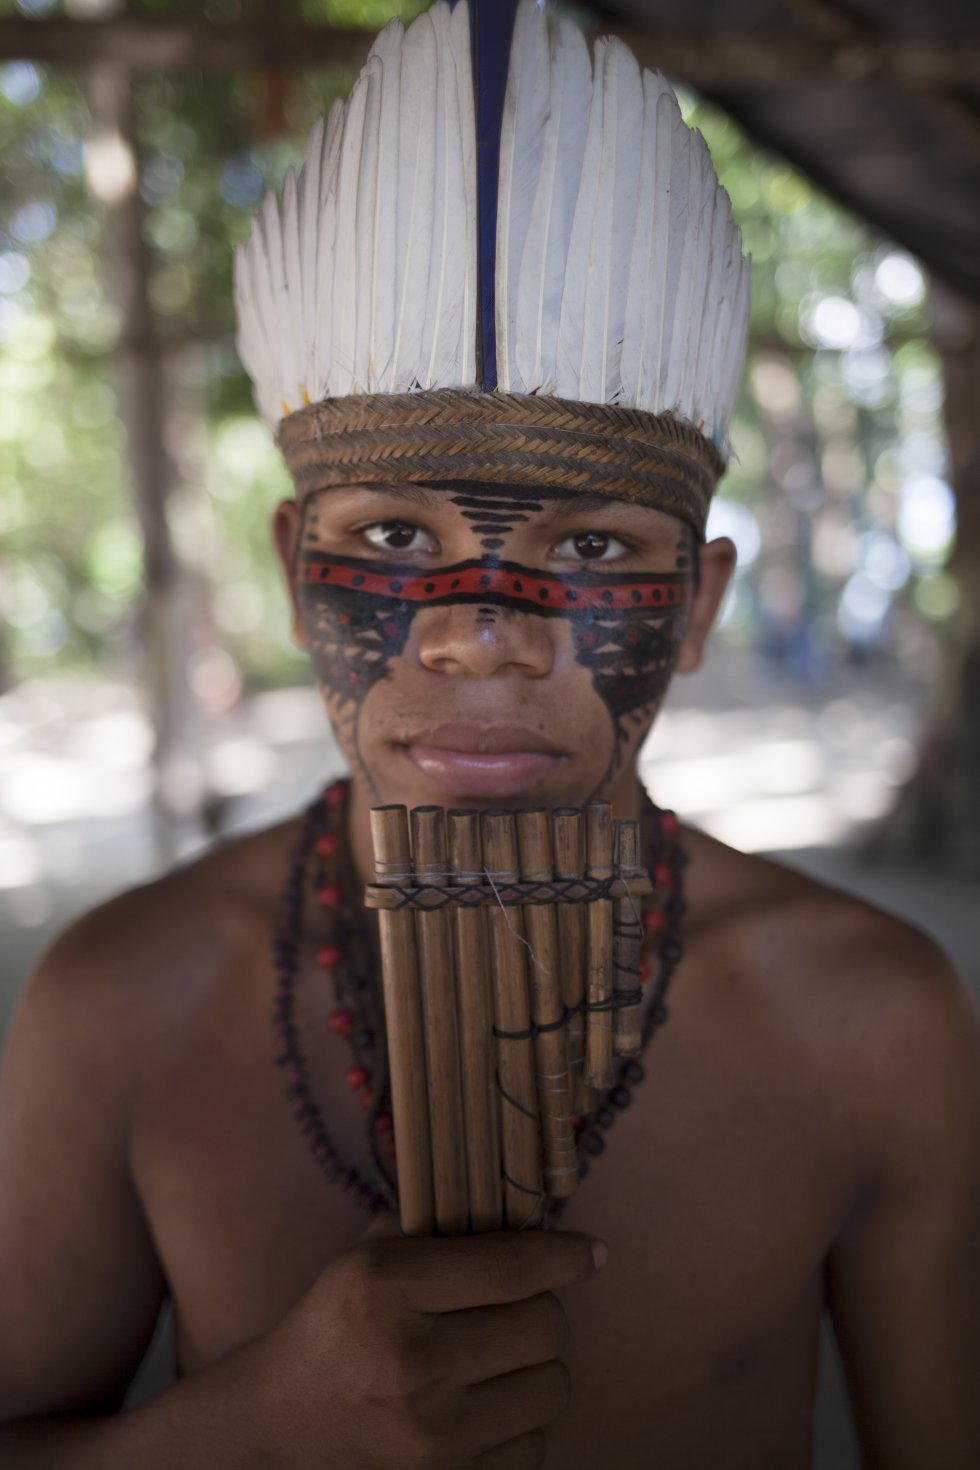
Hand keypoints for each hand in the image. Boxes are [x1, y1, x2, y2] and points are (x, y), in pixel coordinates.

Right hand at [253, 1214, 606, 1468]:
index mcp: (382, 1285)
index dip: (566, 1254)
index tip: (591, 1250)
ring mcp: (430, 1434)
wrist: (278, 1429)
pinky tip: (485, 1405)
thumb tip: (537, 1214)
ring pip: (554, 1386)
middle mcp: (408, 1360)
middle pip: (546, 1325)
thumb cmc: (337, 1328)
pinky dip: (522, 1421)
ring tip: (500, 1357)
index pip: (511, 1265)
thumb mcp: (367, 1259)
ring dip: (538, 1366)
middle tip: (517, 1306)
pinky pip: (537, 1444)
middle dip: (544, 1307)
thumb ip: (442, 1228)